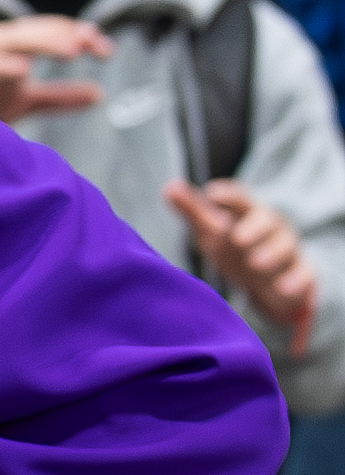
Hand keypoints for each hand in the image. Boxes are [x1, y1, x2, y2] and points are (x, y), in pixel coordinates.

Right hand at [0, 15, 112, 121]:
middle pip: (37, 30)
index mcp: (16, 45)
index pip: (54, 31)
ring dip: (42, 42)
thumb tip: (100, 94)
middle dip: (66, 35)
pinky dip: (3, 65)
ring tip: (71, 51)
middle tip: (95, 47)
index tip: (107, 52)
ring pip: (14, 40)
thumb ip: (60, 96)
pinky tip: (24, 70)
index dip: (82, 36)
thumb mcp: (26, 99)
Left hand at [167, 177, 318, 349]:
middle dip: (254, 227)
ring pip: (285, 246)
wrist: (270, 278)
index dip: (227, 196)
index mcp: (247, 213)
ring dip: (272, 254)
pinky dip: (295, 280)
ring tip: (256, 263)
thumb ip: (194, 210)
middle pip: (266, 220)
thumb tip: (170, 187)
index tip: (212, 194)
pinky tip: (284, 287)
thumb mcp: (213, 230)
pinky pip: (303, 274)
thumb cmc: (236, 245)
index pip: (239, 199)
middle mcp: (270, 227)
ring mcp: (288, 249)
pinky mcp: (302, 272)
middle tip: (237, 238)